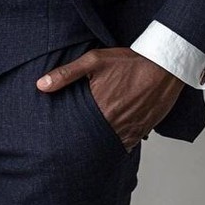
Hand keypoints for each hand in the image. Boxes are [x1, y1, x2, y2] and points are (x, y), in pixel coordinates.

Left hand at [36, 46, 184, 151]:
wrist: (163, 66)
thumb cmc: (129, 61)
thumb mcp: (94, 60)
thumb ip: (67, 73)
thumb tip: (40, 85)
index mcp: (99, 106)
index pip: (77, 128)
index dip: (68, 132)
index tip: (61, 132)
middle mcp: (114, 121)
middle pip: (92, 138)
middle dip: (83, 139)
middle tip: (73, 141)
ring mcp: (130, 128)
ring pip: (110, 144)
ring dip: (101, 142)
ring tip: (91, 140)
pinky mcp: (142, 130)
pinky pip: (128, 144)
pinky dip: (119, 142)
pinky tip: (112, 136)